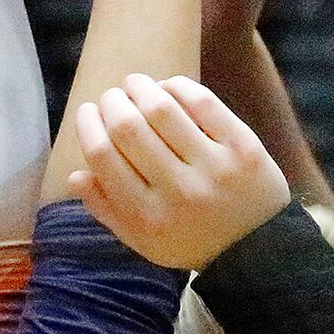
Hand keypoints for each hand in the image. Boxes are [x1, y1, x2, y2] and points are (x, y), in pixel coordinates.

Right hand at [70, 73, 291, 269]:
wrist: (258, 249)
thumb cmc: (190, 239)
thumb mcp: (143, 241)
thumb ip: (106, 210)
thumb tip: (75, 173)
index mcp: (148, 217)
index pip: (103, 157)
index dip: (88, 125)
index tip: (88, 112)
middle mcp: (179, 193)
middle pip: (128, 128)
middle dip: (111, 102)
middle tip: (111, 97)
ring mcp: (214, 168)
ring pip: (163, 109)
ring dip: (140, 87)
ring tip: (134, 84)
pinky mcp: (243, 148)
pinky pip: (203, 103)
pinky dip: (178, 86)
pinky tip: (168, 87)